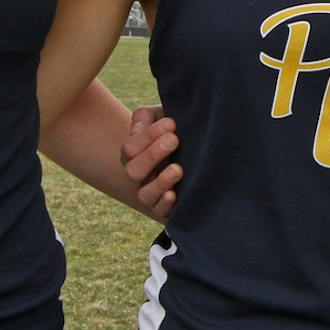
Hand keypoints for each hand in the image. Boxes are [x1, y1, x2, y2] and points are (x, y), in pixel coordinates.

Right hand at [122, 104, 182, 220]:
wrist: (199, 149)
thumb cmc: (175, 130)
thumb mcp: (160, 118)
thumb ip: (145, 117)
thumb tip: (138, 129)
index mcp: (134, 154)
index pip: (130, 148)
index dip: (148, 136)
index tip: (171, 123)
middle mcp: (140, 176)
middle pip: (133, 171)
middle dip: (152, 155)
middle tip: (174, 140)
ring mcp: (152, 193)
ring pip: (145, 194)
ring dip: (160, 182)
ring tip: (178, 169)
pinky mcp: (167, 207)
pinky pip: (159, 211)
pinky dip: (165, 204)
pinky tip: (174, 193)